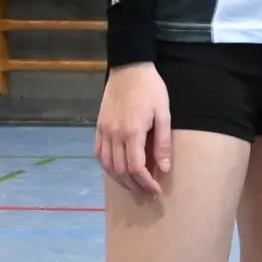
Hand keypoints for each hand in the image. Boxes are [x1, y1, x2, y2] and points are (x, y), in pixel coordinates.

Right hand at [95, 64, 174, 195]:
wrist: (129, 68)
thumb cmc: (151, 90)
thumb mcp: (163, 114)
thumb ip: (162, 143)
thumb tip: (163, 169)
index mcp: (132, 132)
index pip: (136, 168)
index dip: (146, 183)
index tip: (156, 190)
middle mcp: (114, 134)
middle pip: (121, 171)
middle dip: (135, 186)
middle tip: (148, 193)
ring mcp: (104, 131)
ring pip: (107, 165)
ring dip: (120, 180)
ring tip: (134, 186)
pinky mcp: (99, 126)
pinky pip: (98, 153)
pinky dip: (107, 167)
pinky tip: (117, 171)